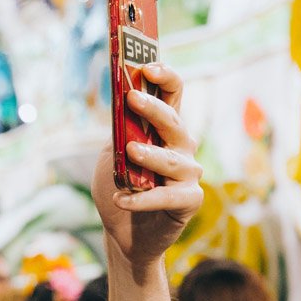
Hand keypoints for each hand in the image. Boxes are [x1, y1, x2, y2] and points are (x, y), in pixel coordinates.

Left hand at [92, 62, 202, 267]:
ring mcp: (188, 174)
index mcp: (164, 129)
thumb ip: (119, 132)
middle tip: (132, 98)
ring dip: (150, 154)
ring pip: (171, 160)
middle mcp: (182, 147)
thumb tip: (120, 107)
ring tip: (130, 151)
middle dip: (154, 108)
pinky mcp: (188, 201)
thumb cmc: (119, 187)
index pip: (173, 94)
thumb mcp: (111, 155)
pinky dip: (141, 198)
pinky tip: (121, 199)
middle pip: (173, 122)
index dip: (165, 77)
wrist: (123, 233)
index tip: (147, 67)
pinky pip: (166, 196)